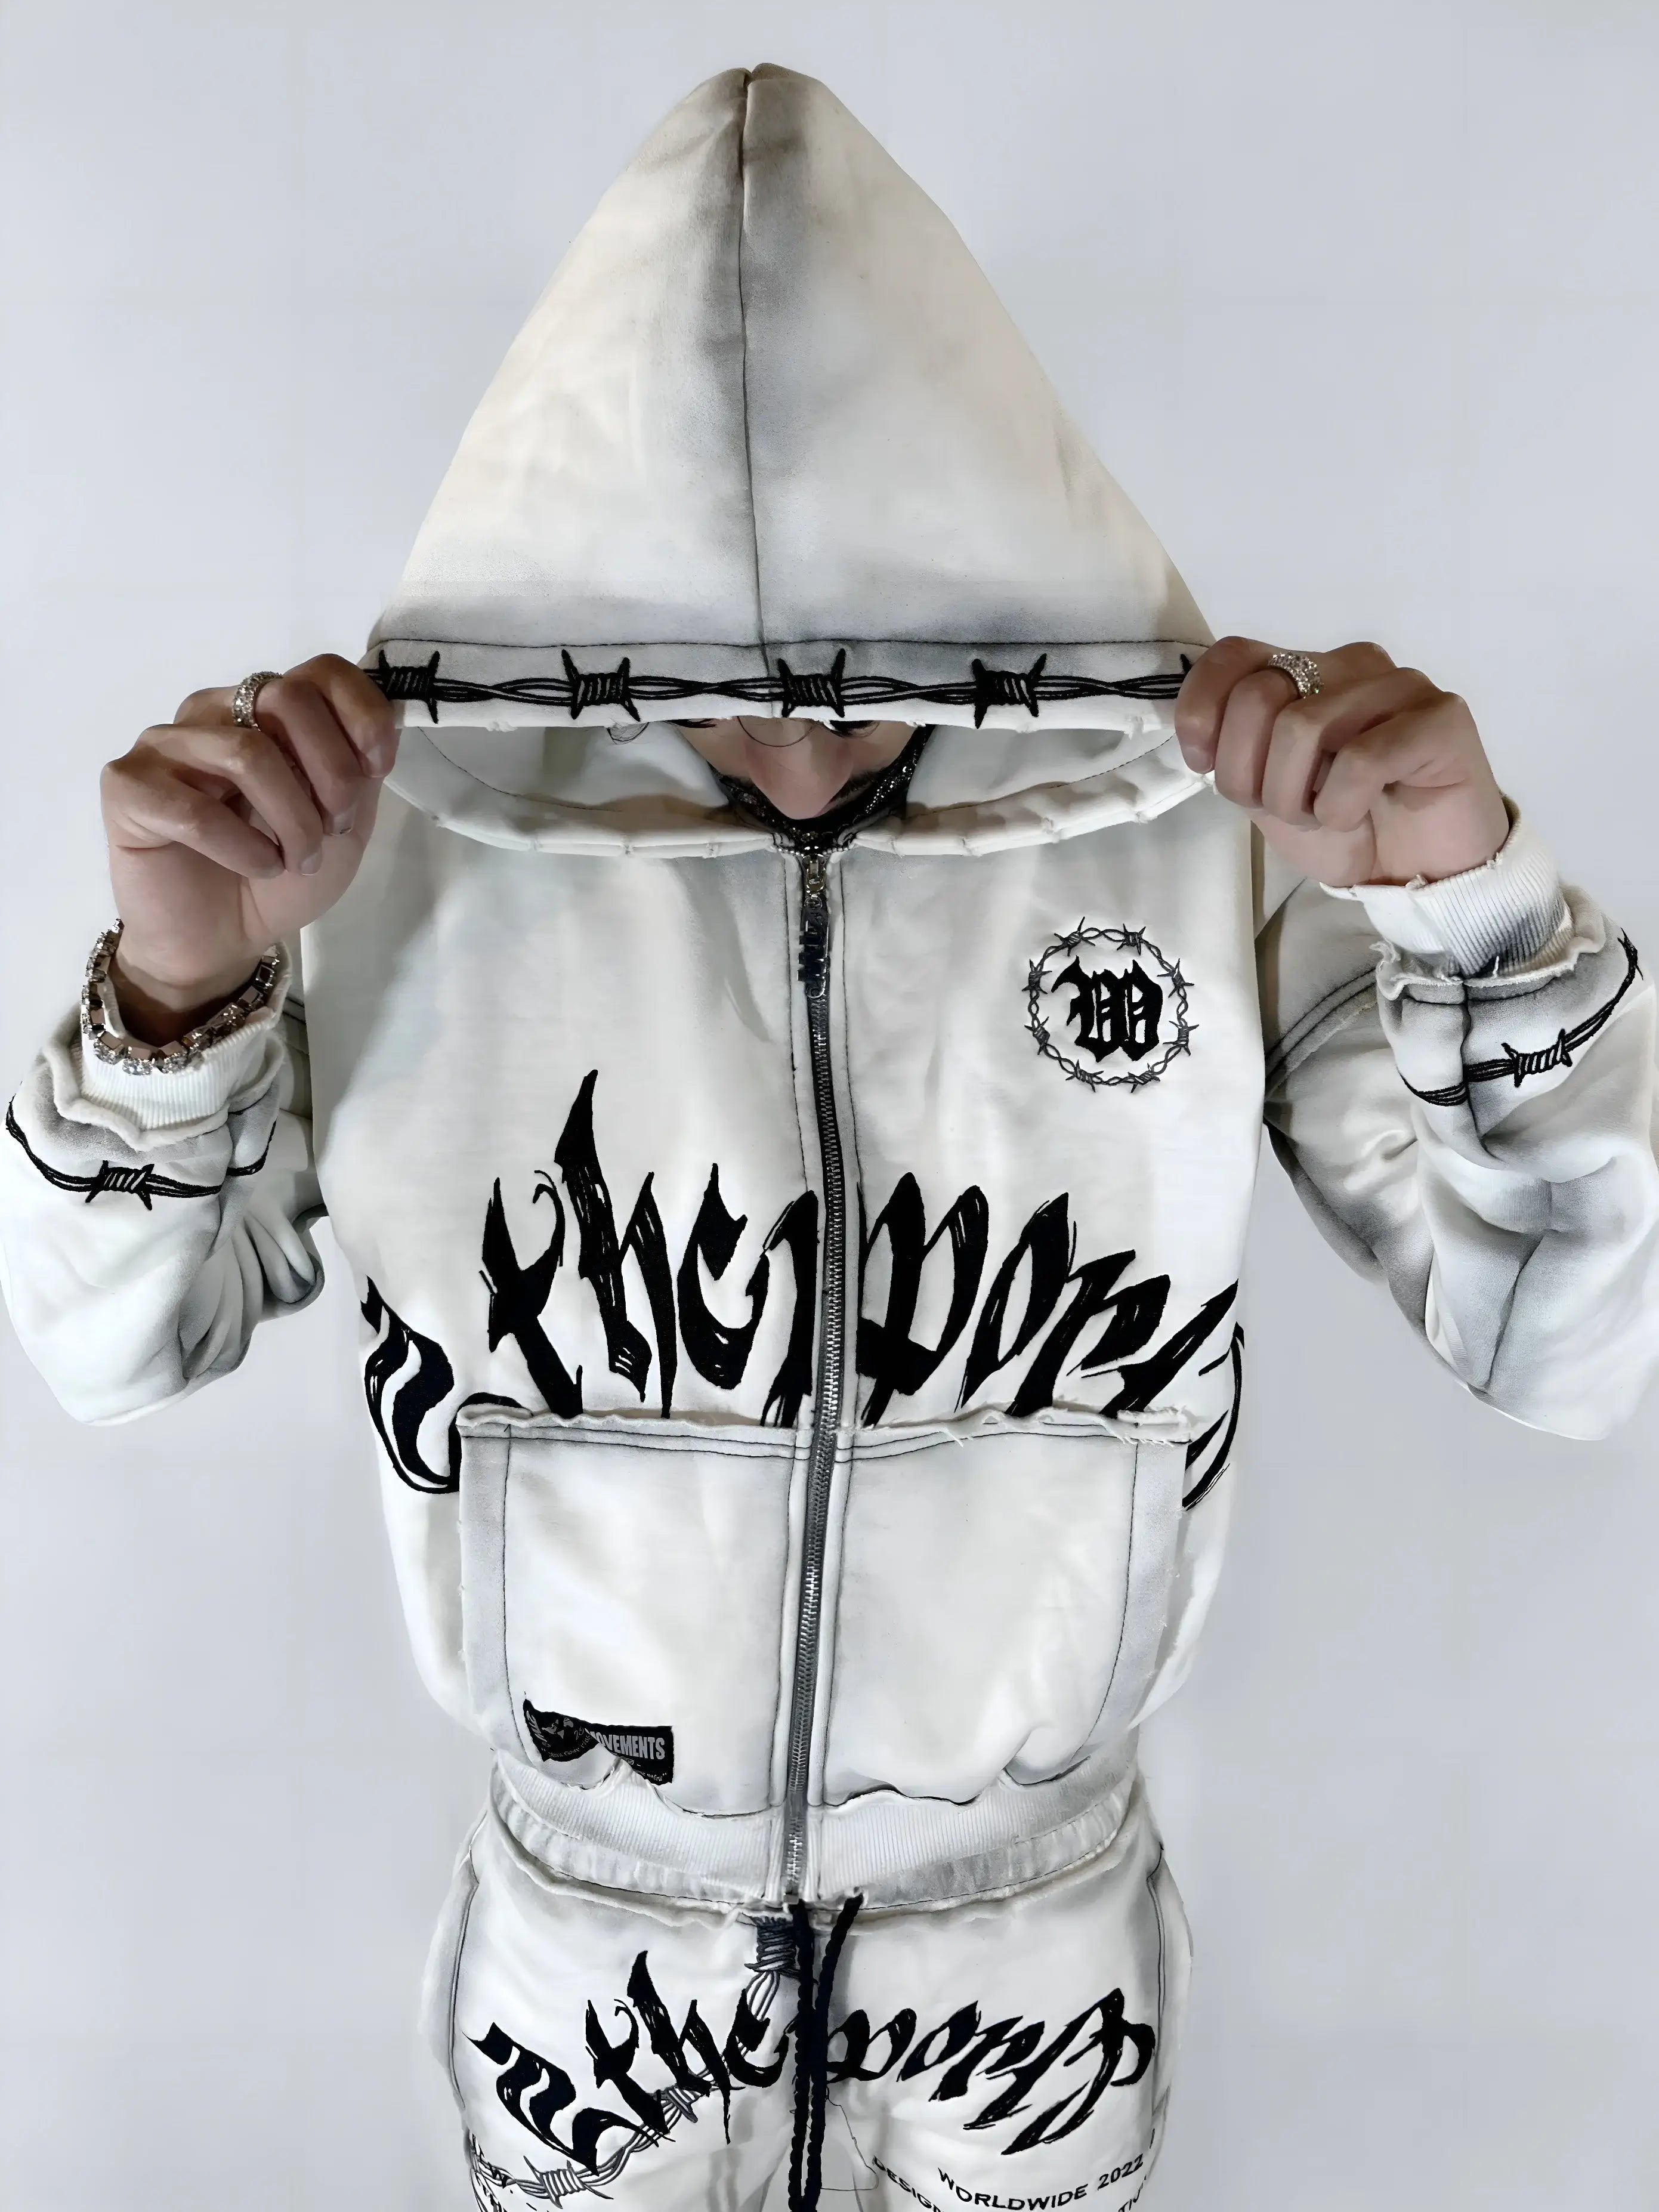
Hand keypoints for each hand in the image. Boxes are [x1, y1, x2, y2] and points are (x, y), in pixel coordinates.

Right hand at [100, 654, 397, 1041]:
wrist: (222, 939)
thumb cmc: (281, 877)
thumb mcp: (345, 823)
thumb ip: (361, 769)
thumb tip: (390, 716)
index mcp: (265, 710)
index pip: (320, 670)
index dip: (362, 715)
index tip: (378, 770)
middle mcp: (213, 711)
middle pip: (287, 698)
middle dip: (332, 772)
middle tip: (334, 829)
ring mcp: (165, 743)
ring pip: (248, 753)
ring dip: (292, 819)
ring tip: (297, 860)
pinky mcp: (128, 786)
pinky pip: (197, 809)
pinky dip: (244, 848)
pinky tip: (257, 868)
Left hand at [1174, 636, 1509, 886]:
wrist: (1418, 873)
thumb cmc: (1343, 828)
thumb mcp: (1264, 792)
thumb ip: (1234, 749)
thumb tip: (1199, 724)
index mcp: (1304, 672)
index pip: (1232, 656)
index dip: (1202, 714)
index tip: (1208, 767)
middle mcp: (1350, 664)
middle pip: (1258, 696)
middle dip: (1253, 776)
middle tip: (1291, 809)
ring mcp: (1399, 684)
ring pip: (1303, 726)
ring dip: (1298, 798)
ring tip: (1329, 817)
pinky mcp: (1442, 716)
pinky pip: (1360, 758)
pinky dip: (1342, 805)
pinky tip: (1360, 814)